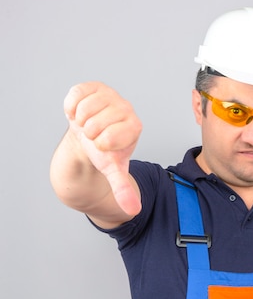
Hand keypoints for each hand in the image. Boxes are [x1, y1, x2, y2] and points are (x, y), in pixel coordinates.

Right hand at [63, 82, 141, 215]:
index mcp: (134, 127)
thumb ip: (122, 188)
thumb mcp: (113, 170)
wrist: (90, 134)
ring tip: (87, 125)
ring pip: (85, 109)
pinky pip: (76, 94)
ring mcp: (111, 95)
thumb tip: (133, 211)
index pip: (109, 139)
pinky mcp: (94, 86)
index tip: (103, 145)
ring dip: (80, 121)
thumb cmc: (103, 151)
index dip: (99, 145)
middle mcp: (126, 108)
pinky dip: (71, 107)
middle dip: (89, 134)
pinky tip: (79, 113)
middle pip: (95, 124)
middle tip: (94, 134)